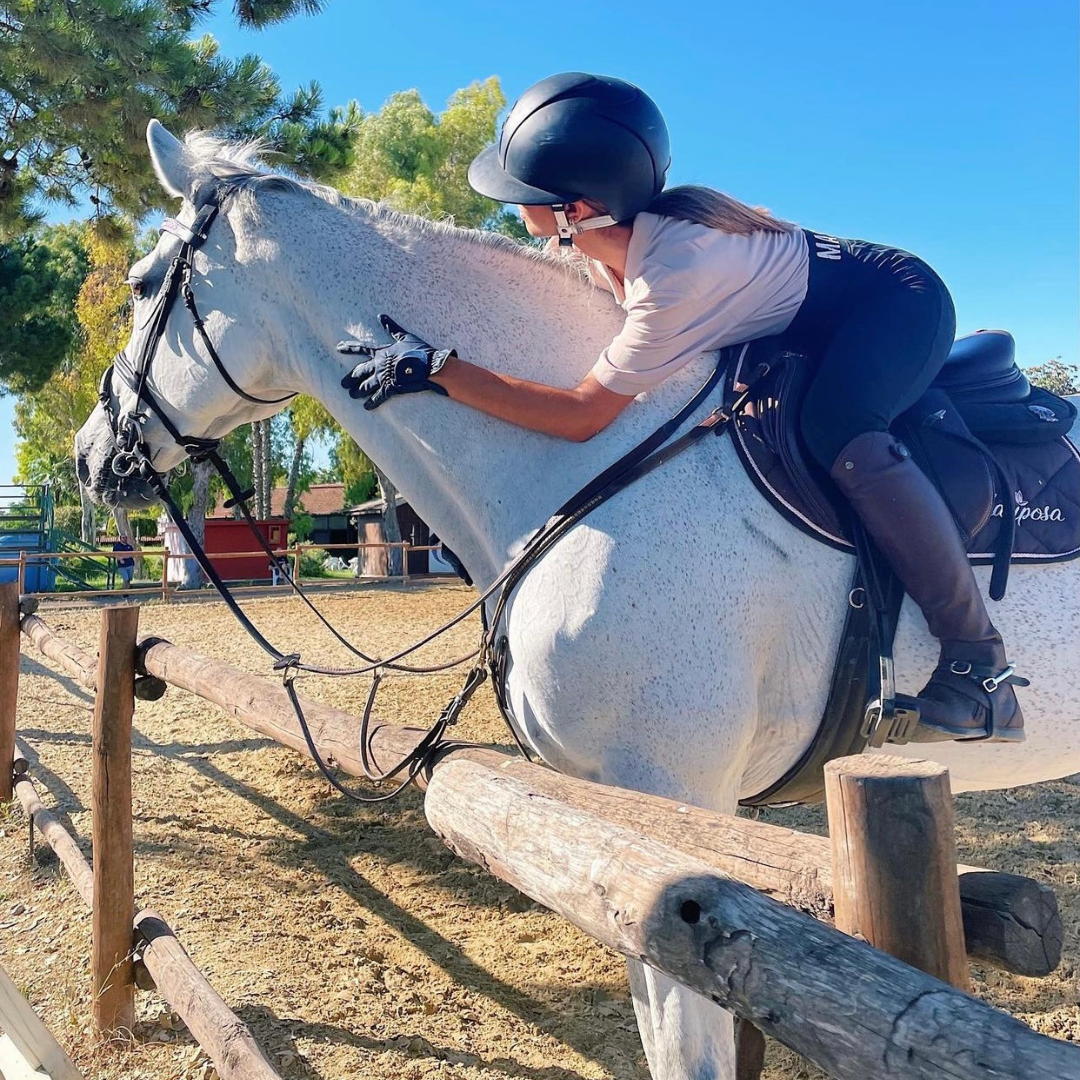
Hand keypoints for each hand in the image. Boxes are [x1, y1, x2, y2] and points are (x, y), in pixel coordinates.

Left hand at [338, 315, 454, 410]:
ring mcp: (383, 377)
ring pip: (365, 386)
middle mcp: (379, 365)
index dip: (349, 347)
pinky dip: (371, 403)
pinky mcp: (390, 388)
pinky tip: (366, 407)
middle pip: (359, 372)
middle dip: (350, 378)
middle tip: (342, 384)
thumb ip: (392, 328)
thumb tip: (382, 316)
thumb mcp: (405, 337)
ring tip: (351, 396)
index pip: (362, 348)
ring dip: (358, 392)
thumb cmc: (419, 350)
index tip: (338, 347)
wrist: (429, 366)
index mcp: (382, 352)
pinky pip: (378, 397)